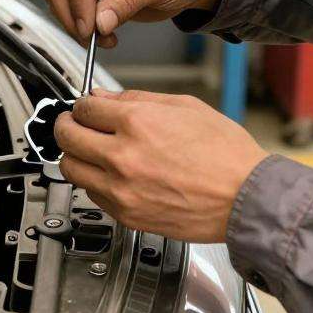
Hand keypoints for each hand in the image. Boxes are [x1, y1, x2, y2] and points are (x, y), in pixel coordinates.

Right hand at [40, 0, 226, 46]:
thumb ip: (127, 2)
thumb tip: (98, 24)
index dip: (80, 4)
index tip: (90, 31)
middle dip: (74, 16)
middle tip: (95, 40)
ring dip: (75, 21)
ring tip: (105, 37)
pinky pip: (66, 0)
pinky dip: (78, 20)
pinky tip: (102, 30)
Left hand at [54, 89, 268, 242]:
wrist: (246, 198)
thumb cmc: (225, 154)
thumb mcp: (185, 106)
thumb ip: (138, 98)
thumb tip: (105, 97)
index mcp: (137, 123)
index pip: (83, 107)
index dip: (82, 104)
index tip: (85, 107)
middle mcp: (122, 156)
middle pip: (66, 137)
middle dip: (66, 126)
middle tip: (73, 125)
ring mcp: (122, 190)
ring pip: (71, 169)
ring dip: (75, 156)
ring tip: (90, 151)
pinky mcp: (127, 215)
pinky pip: (92, 195)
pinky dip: (96, 183)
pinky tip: (113, 175)